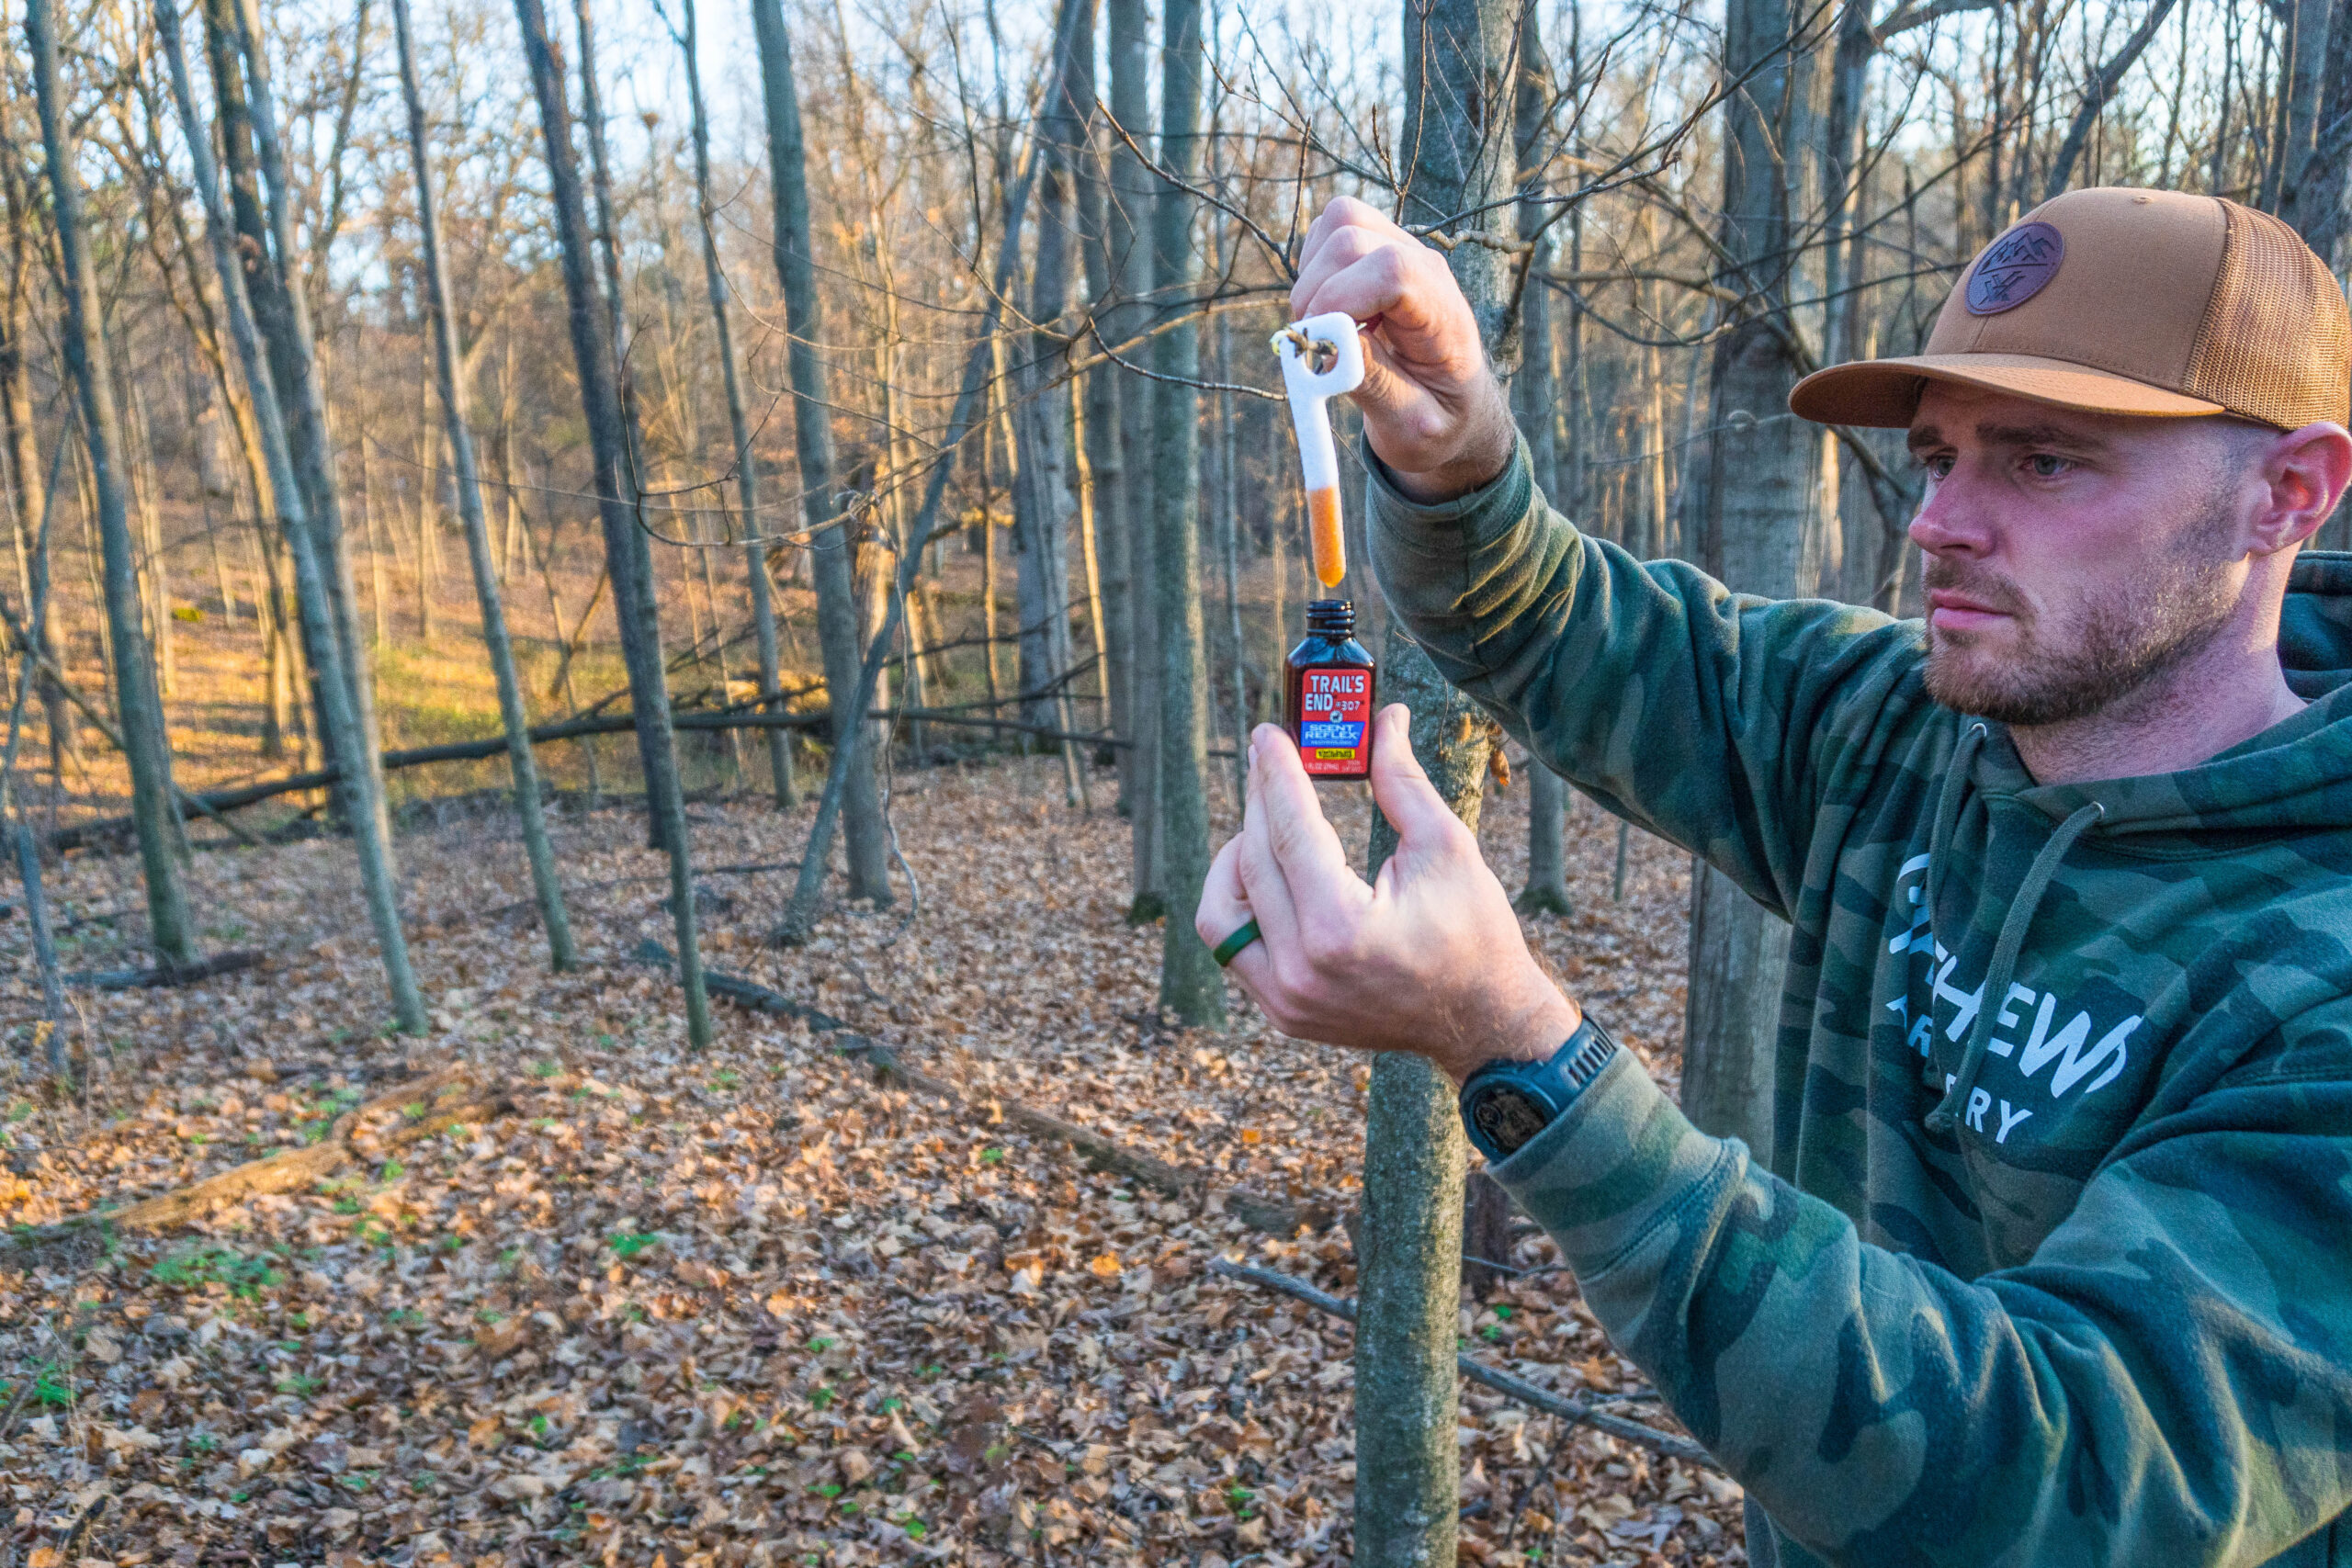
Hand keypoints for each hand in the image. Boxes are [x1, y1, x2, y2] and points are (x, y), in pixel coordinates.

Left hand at [1196, 707, 1580, 1084]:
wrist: (1481, 1021)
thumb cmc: (1474, 932)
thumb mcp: (1447, 847)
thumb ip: (1402, 781)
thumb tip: (1383, 719)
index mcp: (1341, 929)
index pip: (1290, 831)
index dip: (1276, 774)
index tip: (1267, 733)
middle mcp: (1301, 970)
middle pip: (1253, 862)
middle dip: (1260, 801)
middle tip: (1270, 760)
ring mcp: (1286, 999)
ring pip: (1221, 912)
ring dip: (1235, 859)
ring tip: (1269, 826)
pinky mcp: (1282, 1012)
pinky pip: (1236, 949)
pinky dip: (1244, 905)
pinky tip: (1272, 874)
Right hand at [1290, 197, 1516, 501]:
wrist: (1450, 404)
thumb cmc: (1435, 419)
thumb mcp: (1412, 425)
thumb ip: (1376, 385)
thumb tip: (1332, 345)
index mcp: (1442, 314)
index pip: (1393, 271)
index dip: (1341, 298)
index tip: (1319, 344)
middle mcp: (1424, 269)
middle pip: (1352, 237)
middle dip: (1315, 292)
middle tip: (1312, 344)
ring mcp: (1401, 251)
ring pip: (1339, 222)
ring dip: (1312, 276)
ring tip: (1323, 327)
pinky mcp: (1377, 247)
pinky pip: (1330, 230)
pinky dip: (1312, 267)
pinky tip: (1327, 308)